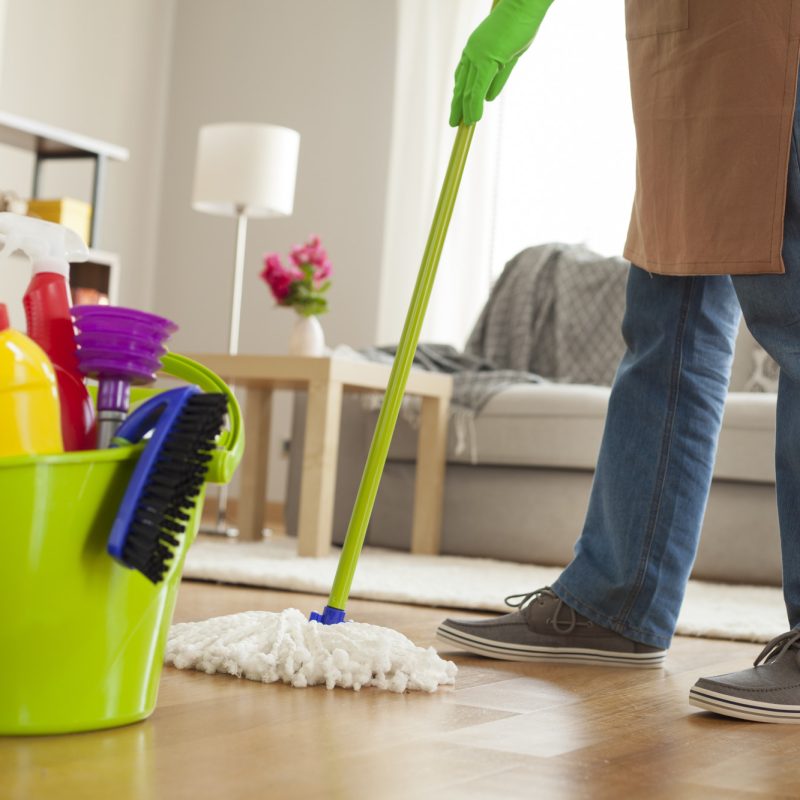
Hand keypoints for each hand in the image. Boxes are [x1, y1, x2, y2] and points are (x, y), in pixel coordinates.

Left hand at [450, 0, 554, 126]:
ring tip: (464, 125)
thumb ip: (499, 76)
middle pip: (461, 84)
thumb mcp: (509, 54)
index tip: (458, 105)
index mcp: (474, 47)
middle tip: (454, 122)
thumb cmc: (521, 23)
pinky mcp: (487, 60)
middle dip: (457, 105)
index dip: (460, 92)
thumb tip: (490, 97)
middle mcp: (472, 51)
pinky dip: (474, 106)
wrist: (526, 5)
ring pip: (467, 90)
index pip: (463, 74)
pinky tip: (473, 118)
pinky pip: (478, 89)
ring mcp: (478, 55)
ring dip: (465, 110)